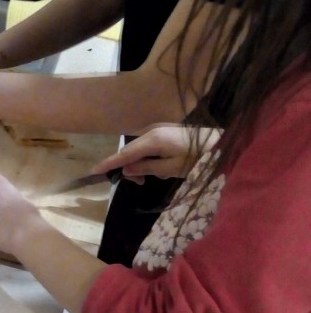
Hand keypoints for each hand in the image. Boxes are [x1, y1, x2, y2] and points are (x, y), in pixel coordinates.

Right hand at [91, 125, 219, 183]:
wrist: (221, 144)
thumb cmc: (197, 159)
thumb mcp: (170, 169)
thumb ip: (146, 168)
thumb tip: (126, 169)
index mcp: (153, 139)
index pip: (124, 153)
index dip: (109, 163)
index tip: (93, 171)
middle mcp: (152, 130)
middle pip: (129, 150)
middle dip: (128, 166)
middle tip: (138, 183)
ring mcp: (159, 129)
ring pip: (139, 148)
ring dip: (139, 163)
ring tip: (152, 177)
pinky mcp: (166, 131)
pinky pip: (149, 145)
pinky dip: (149, 157)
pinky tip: (161, 167)